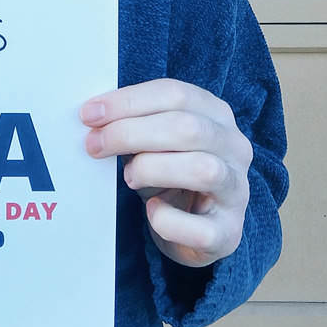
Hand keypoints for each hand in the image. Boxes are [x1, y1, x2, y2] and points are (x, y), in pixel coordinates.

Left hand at [81, 79, 250, 267]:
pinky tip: (152, 211)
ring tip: (128, 177)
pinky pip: (199, 227)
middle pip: (187, 128)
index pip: (177, 94)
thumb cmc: (171, 176)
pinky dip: (167, 220)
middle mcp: (235, 148)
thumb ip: (134, 124)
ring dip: (152, 170)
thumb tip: (94, 117)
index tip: (90, 114)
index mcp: (217, 115)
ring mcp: (237, 191)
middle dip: (130, 133)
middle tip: (95, 145)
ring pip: (203, 169)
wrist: (197, 229)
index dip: (129, 102)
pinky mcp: (229, 232)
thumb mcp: (155, 142)